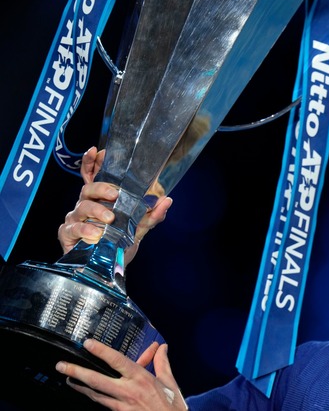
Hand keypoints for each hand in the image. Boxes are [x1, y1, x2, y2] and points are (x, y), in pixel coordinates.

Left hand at [55, 339, 187, 410]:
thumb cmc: (171, 406)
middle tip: (62, 365)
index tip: (88, 343)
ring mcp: (122, 405)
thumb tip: (161, 347)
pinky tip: (85, 394)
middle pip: (97, 380)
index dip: (102, 351)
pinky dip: (93, 398)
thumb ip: (162, 363)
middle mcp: (128, 390)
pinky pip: (103, 405)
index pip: (118, 361)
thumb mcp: (169, 382)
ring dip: (80, 386)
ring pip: (95, 394)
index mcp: (141, 378)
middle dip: (78, 372)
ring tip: (67, 379)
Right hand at [58, 147, 172, 265]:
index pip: (92, 176)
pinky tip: (97, 234)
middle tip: (115, 194)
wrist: (107, 269)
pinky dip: (86, 229)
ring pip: (81, 206)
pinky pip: (74, 227)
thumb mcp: (138, 229)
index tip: (97, 150)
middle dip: (101, 188)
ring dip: (97, 211)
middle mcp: (86, 206)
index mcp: (101, 201)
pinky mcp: (68, 234)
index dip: (91, 162)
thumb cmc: (118, 244)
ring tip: (110, 219)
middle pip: (88, 188)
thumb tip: (168, 200)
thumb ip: (152, 215)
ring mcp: (75, 219)